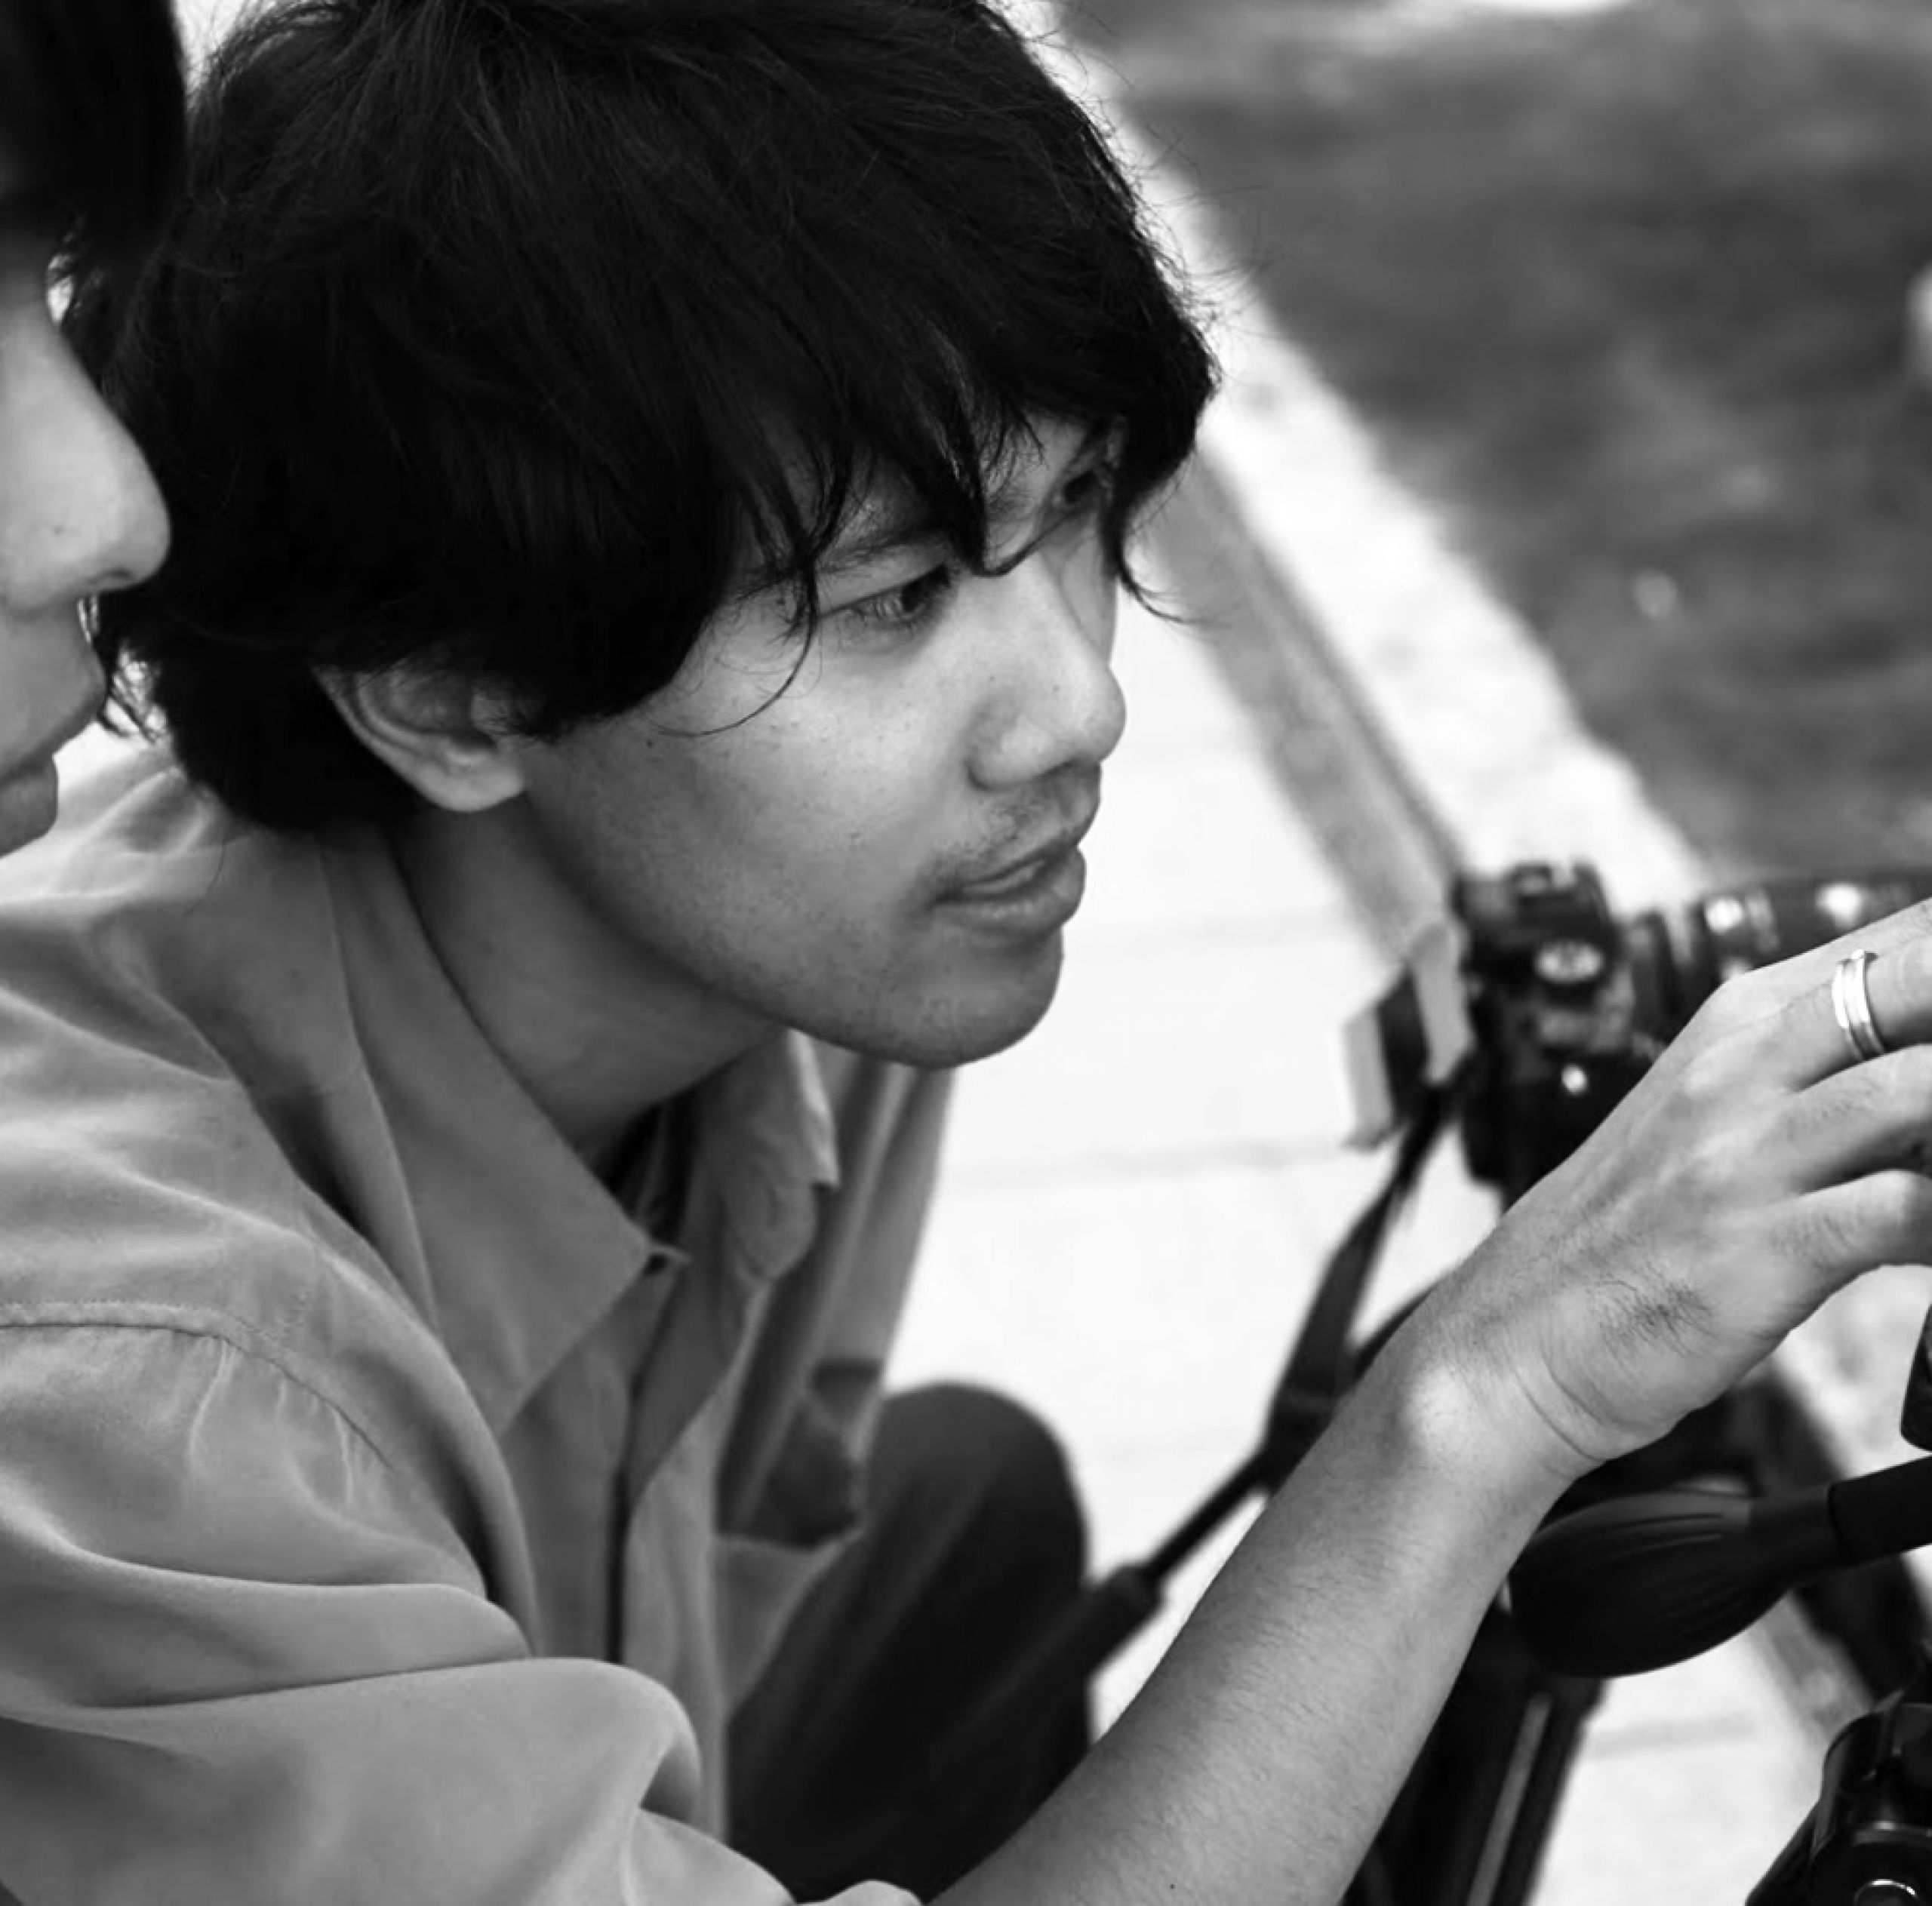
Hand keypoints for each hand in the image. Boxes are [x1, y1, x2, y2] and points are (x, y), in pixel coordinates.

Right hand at [1404, 900, 1931, 1486]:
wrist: (1514, 1338)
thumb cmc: (1623, 1236)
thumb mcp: (1709, 1117)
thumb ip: (1814, 1070)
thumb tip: (1918, 1063)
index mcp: (1734, 1020)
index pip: (1903, 938)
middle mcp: (1741, 1067)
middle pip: (1920, 981)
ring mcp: (1747, 1153)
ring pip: (1921, 1085)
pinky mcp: (1761, 1245)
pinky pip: (1908, 1214)